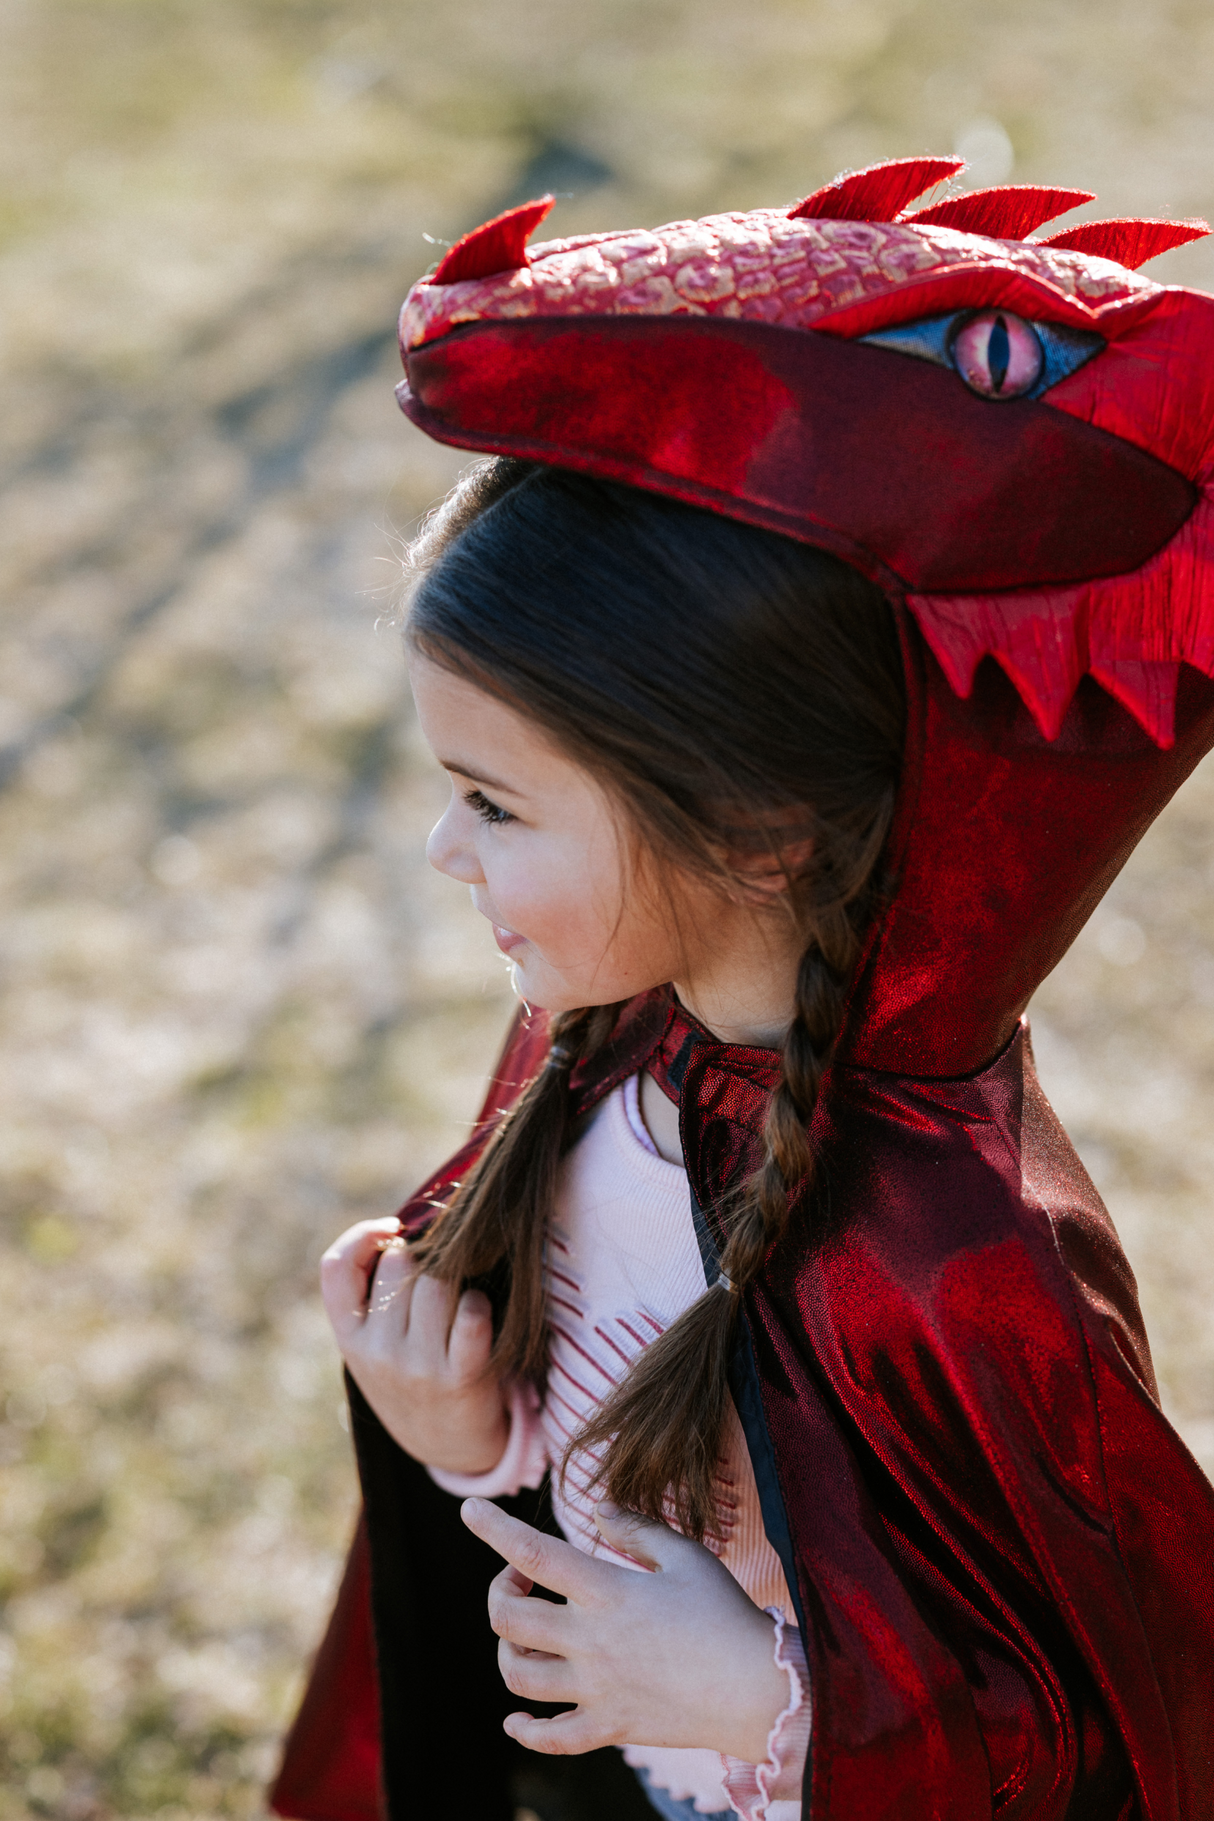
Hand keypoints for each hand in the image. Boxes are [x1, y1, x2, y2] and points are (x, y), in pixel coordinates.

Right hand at [320, 1218, 509, 1473]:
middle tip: (436, 1274)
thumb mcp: (371, 1346)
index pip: (334, 1267)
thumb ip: (368, 1296)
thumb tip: (395, 1227)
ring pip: (437, 1281)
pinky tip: (477, 1313)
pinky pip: (472, 1312)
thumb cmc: (411, 1376)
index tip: (392, 1230)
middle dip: (421, 1257)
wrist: (448, 1447)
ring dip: (456, 1278)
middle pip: (399, 1262)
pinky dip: (479, 1304)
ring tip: (458, 1297)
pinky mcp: (460, 1377)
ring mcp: (417, 1366)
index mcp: (350, 1338)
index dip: (362, 1235)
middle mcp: (377, 1352)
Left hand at [462, 1496, 787, 1762]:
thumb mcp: (686, 1555)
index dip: (494, 1529)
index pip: (533, 1553)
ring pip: (517, 1677)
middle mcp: (591, 1641)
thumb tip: (598, 1511)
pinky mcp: (609, 1728)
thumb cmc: (725, 1613)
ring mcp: (596, 1689)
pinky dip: (524, 1732)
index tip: (469, 1510)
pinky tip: (515, 1722)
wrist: (757, 1691)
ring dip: (506, 1651)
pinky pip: (550, 1737)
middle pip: (507, 1619)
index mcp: (607, 1591)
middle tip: (519, 1580)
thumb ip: (636, 1529)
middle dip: (500, 1591)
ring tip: (525, 1636)